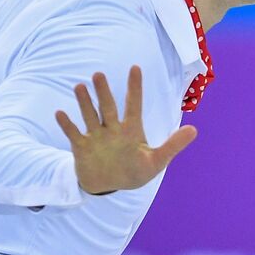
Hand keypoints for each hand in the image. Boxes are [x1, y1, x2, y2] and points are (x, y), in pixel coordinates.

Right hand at [56, 66, 197, 194]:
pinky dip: (67, 124)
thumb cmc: (133, 172)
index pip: (134, 104)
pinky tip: (60, 112)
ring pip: (90, 116)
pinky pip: (73, 133)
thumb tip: (194, 130)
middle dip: (103, 92)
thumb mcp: (155, 162)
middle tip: (98, 74)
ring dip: (84, 103)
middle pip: (108, 107)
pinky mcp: (82, 147)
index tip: (136, 67)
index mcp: (131, 129)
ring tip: (79, 86)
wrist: (109, 186)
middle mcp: (112, 129)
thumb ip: (173, 145)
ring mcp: (96, 136)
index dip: (135, 87)